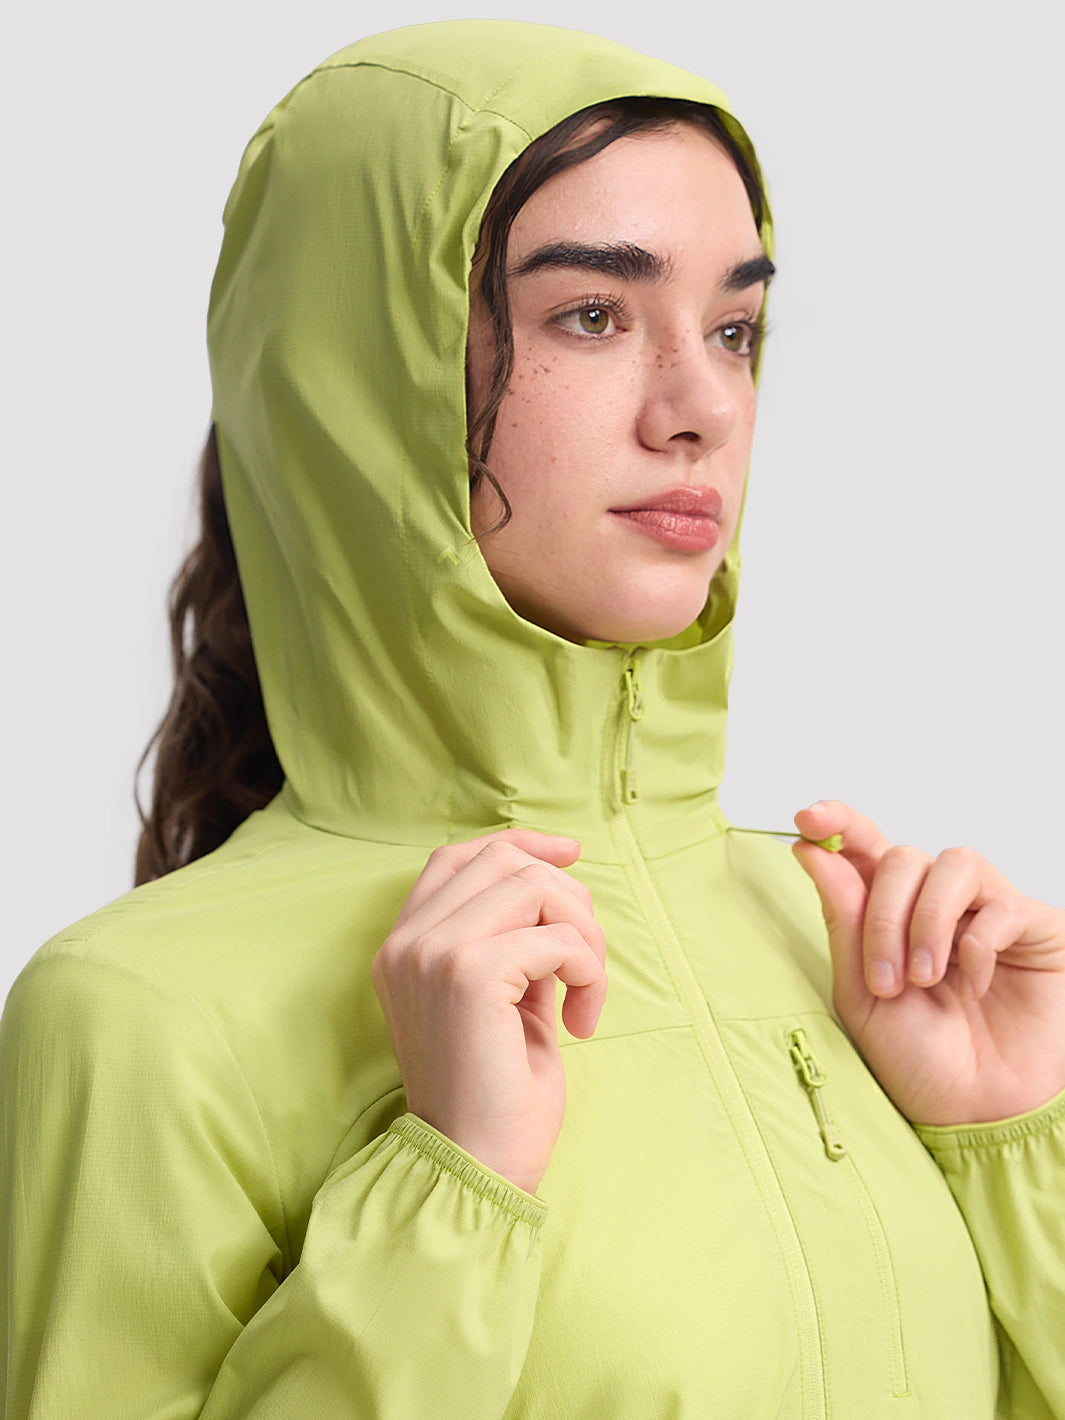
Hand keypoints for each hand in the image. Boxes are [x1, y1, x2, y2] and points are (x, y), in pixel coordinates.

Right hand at [372, 829, 606, 1194]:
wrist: (474, 1168)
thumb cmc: (495, 1096)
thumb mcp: (501, 1002)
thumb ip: (514, 943)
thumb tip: (561, 887)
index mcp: (404, 947)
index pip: (456, 858)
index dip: (518, 844)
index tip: (570, 856)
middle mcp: (408, 942)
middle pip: (505, 862)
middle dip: (568, 899)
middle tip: (587, 963)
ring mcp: (433, 953)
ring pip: (535, 887)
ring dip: (584, 936)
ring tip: (585, 994)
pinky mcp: (469, 974)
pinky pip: (557, 938)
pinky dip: (587, 972)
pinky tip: (580, 1024)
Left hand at [792, 801, 1064, 1125]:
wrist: (978, 1112)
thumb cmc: (919, 1061)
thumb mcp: (862, 996)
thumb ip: (843, 922)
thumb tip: (811, 852)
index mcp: (885, 915)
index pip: (861, 846)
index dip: (837, 821)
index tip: (808, 818)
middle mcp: (933, 903)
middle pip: (901, 856)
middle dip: (884, 914)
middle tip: (887, 978)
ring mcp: (983, 910)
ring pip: (949, 864)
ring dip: (927, 922)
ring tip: (925, 979)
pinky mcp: (1031, 925)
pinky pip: (998, 904)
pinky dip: (976, 945)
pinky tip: (973, 987)